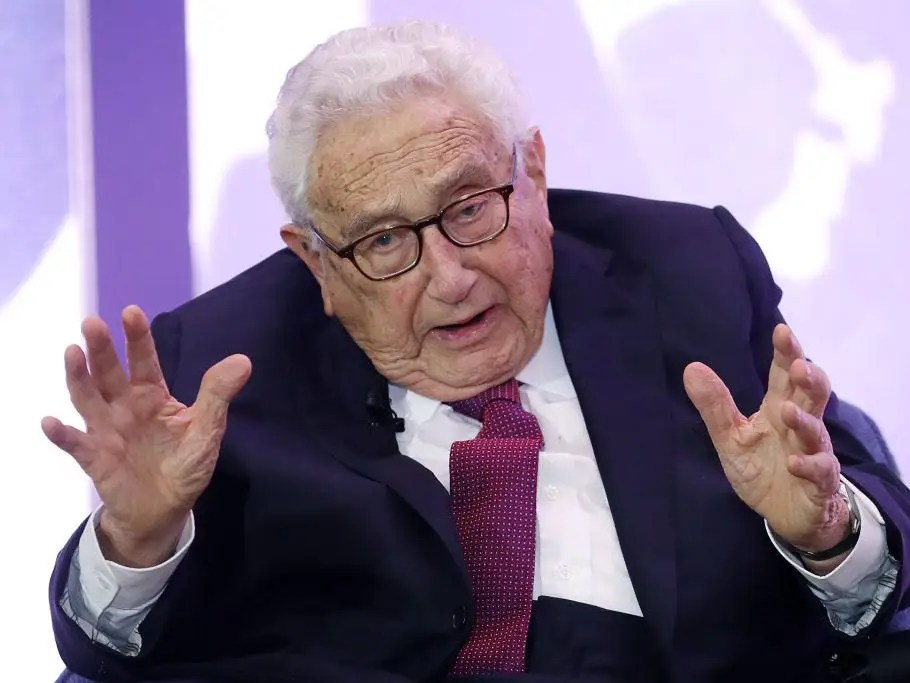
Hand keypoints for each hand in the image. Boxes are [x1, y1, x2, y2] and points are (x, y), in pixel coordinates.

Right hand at [42, 305, 250, 566]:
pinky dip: (62, 434)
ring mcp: (107, 431)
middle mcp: (125, 407)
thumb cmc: (185, 465)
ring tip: (72, 353)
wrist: (165, 510)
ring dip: (77, 377)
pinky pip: (76, 445)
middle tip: (92, 322)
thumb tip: (243, 361)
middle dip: (101, 348)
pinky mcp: (95, 459)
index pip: (144, 361)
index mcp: (152, 396)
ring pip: (87, 399)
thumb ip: (218, 395)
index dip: (137, 337)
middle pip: (109, 373)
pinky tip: (50, 422)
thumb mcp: (207, 430)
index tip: (131, 311)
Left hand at [683, 324, 849, 557]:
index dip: (787, 353)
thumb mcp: (730, 437)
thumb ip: (715, 405)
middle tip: (798, 366)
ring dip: (805, 420)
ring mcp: (813, 452)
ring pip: (817, 431)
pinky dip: (809, 465)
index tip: (781, 330)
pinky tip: (795, 462)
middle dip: (810, 378)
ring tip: (787, 411)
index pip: (785, 375)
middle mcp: (800, 426)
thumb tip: (691, 367)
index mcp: (778, 409)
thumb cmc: (761, 468)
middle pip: (812, 394)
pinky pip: (820, 471)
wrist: (784, 514)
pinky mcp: (819, 482)